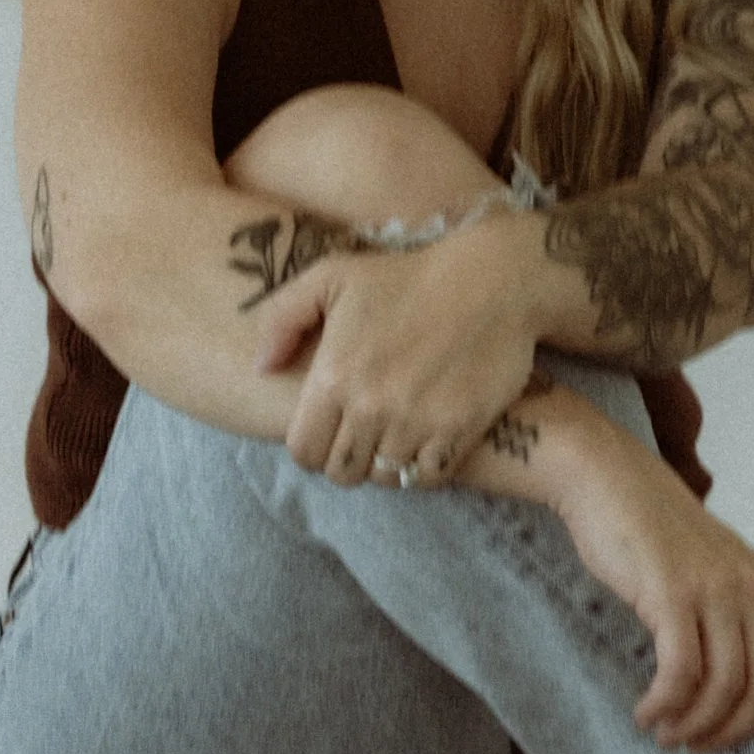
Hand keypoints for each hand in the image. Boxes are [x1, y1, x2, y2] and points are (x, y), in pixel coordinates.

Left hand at [253, 215, 542, 489]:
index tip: (328, 429)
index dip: (311, 445)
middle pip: (341, 473)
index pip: (303, 451)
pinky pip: (427, 477)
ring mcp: (416, 423)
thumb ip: (282, 318)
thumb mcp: (332, 276)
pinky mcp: (458, 431)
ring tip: (393, 436)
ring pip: (384, 478)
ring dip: (385, 463)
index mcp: (334, 375)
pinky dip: (423, 468)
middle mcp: (371, 407)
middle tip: (361, 435)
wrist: (491, 280)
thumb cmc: (407, 276)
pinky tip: (425, 442)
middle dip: (346, 458)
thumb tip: (262, 368)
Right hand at [547, 417, 753, 751]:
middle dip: (731, 732)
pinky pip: (681, 673)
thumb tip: (733, 685)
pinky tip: (645, 712)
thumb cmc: (651, 532)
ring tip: (664, 733)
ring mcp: (713, 590)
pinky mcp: (671, 593)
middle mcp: (750, 589)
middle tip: (694, 745)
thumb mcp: (712, 569)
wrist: (607, 478)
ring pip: (724, 688)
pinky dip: (665, 705)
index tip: (730, 731)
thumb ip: (732, 613)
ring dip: (694, 726)